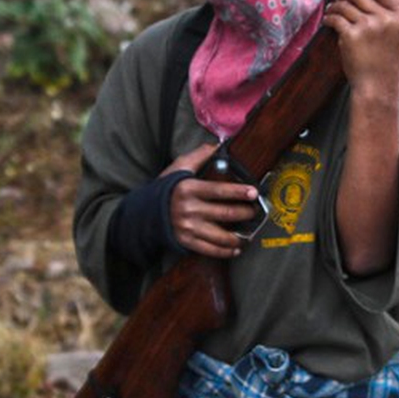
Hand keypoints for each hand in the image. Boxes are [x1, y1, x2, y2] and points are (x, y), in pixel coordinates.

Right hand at [163, 142, 260, 258]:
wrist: (144, 212)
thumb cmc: (165, 188)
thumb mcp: (178, 168)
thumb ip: (198, 156)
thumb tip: (216, 146)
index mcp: (188, 189)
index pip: (219, 191)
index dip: (238, 192)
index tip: (253, 193)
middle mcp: (189, 209)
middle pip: (225, 213)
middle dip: (245, 214)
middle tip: (255, 212)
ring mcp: (188, 227)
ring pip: (220, 236)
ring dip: (239, 237)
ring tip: (249, 234)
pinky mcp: (186, 241)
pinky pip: (210, 249)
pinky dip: (225, 251)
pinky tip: (236, 248)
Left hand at [326, 0, 398, 101]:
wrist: (377, 86)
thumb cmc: (386, 62)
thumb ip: (394, 16)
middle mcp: (386, 20)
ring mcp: (368, 27)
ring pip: (345, 4)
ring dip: (335, 5)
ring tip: (332, 9)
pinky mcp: (351, 35)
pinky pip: (335, 18)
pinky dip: (329, 17)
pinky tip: (328, 20)